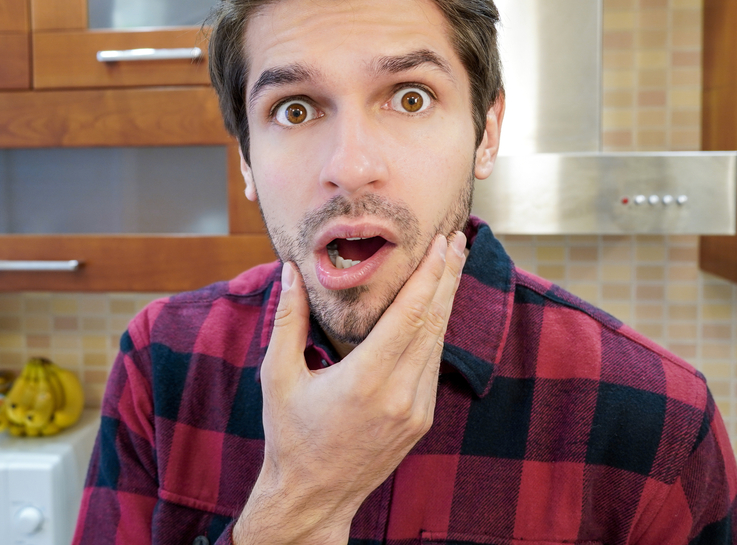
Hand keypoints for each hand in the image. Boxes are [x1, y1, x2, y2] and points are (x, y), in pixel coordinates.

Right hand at [233, 231, 467, 544]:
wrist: (313, 497)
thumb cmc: (290, 436)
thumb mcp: (278, 376)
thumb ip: (287, 320)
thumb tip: (288, 271)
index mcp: (365, 381)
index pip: (409, 316)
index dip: (428, 276)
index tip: (440, 244)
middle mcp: (399, 395)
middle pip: (433, 322)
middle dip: (447, 276)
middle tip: (457, 239)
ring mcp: (416, 410)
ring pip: (438, 342)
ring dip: (445, 300)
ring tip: (451, 264)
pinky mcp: (421, 420)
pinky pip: (432, 365)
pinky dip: (436, 331)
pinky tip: (436, 308)